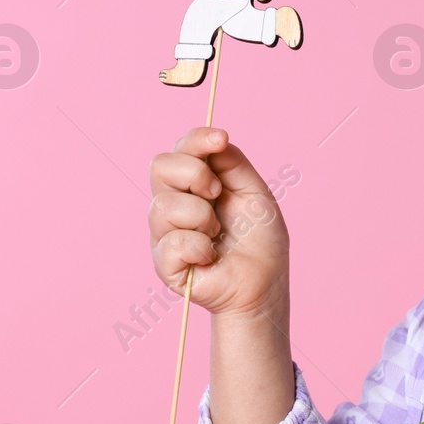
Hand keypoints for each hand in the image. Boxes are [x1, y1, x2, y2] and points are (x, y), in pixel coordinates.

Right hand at [148, 128, 289, 319]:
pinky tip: (210, 256)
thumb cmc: (260, 241)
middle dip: (195, 174)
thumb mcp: (256, 194)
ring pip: (164, 205)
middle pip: (160, 166)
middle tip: (218, 194)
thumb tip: (216, 138)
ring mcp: (165, 232)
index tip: (220, 139)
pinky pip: (172, 241)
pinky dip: (200, 247)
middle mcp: (174, 203)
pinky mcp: (163, 262)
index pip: (180, 150)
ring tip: (218, 234)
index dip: (196, 139)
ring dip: (202, 217)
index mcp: (194, 184)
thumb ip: (234, 164)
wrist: (264, 284)